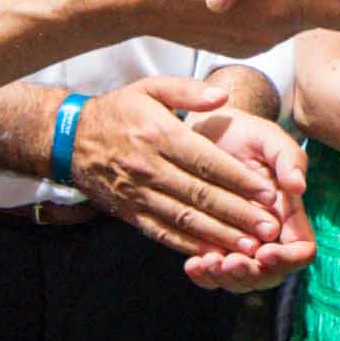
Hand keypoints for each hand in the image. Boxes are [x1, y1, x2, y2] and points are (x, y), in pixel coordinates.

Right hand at [71, 76, 291, 259]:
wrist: (70, 140)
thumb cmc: (119, 110)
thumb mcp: (150, 87)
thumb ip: (188, 90)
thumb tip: (222, 96)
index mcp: (160, 135)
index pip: (207, 161)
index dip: (239, 179)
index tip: (268, 192)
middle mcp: (150, 168)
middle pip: (201, 196)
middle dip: (238, 214)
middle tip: (269, 228)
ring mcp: (140, 194)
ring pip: (185, 220)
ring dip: (220, 235)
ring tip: (250, 247)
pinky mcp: (132, 213)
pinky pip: (164, 233)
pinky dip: (190, 245)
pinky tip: (214, 253)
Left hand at [179, 109, 314, 290]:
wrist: (210, 130)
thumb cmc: (246, 133)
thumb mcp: (270, 139)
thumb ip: (289, 158)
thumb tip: (299, 186)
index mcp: (288, 214)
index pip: (300, 250)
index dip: (287, 258)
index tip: (265, 251)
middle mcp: (267, 234)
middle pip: (270, 273)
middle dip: (251, 274)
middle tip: (229, 262)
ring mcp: (240, 241)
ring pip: (241, 279)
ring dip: (225, 278)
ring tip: (206, 263)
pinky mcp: (214, 242)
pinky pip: (215, 271)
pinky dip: (205, 275)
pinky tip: (192, 264)